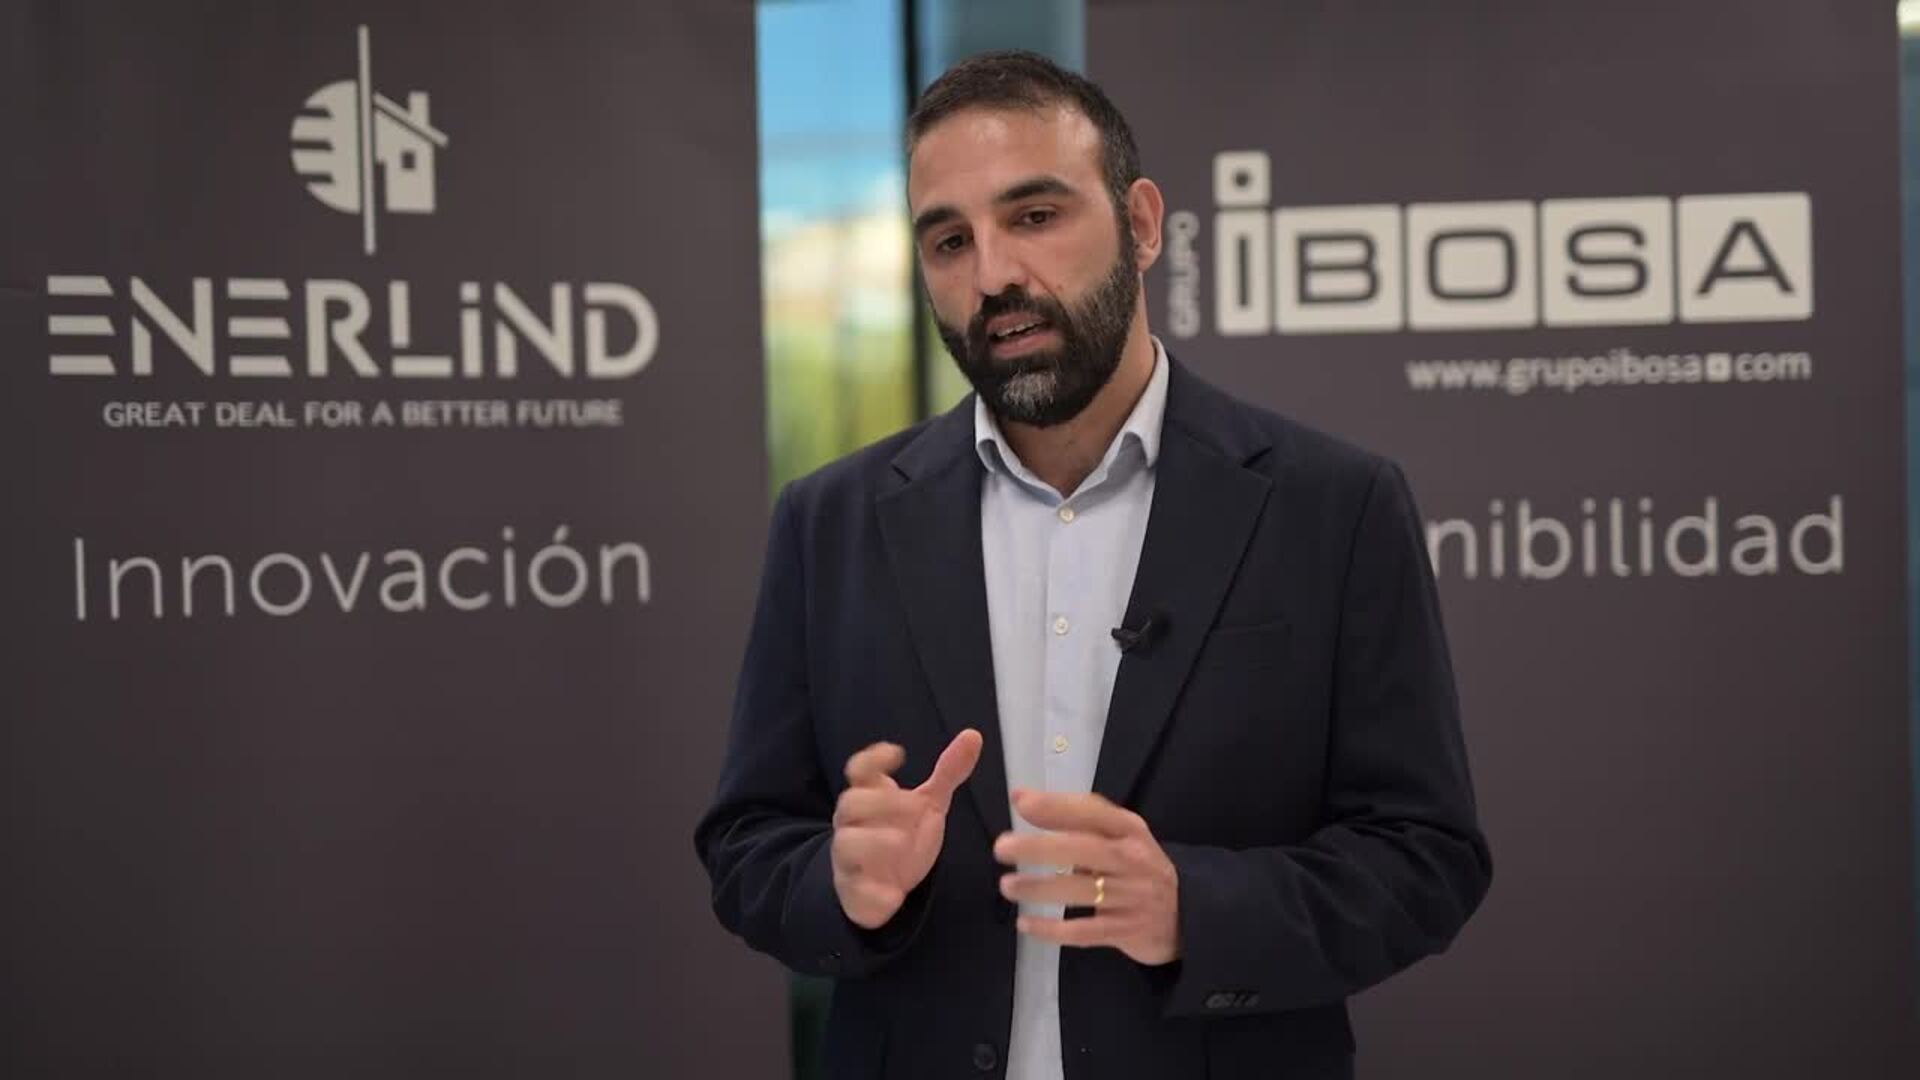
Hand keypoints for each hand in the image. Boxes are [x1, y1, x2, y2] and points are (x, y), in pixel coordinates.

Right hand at [831, 729, 982, 929]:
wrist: (884, 883)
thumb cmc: (902, 834)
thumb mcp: (928, 803)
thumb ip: (948, 772)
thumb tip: (973, 735)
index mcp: (869, 797)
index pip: (859, 770)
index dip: (873, 759)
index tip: (898, 754)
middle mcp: (853, 825)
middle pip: (849, 803)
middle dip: (879, 802)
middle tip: (913, 805)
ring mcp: (851, 858)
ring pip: (845, 845)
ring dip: (871, 842)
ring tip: (900, 842)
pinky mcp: (855, 891)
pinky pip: (856, 892)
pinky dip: (873, 894)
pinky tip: (894, 895)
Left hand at [993, 789, 1180, 965]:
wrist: (1186, 915)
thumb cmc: (1138, 868)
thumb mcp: (1122, 836)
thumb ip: (1078, 818)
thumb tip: (1021, 797)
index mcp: (1130, 831)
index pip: (1093, 812)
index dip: (1056, 806)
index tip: (1020, 801)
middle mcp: (1132, 860)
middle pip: (1084, 849)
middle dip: (1040, 848)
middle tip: (1002, 848)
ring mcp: (1130, 897)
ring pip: (1080, 890)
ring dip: (1040, 889)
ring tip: (1007, 886)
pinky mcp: (1125, 931)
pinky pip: (1084, 932)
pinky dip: (1052, 930)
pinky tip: (1026, 924)